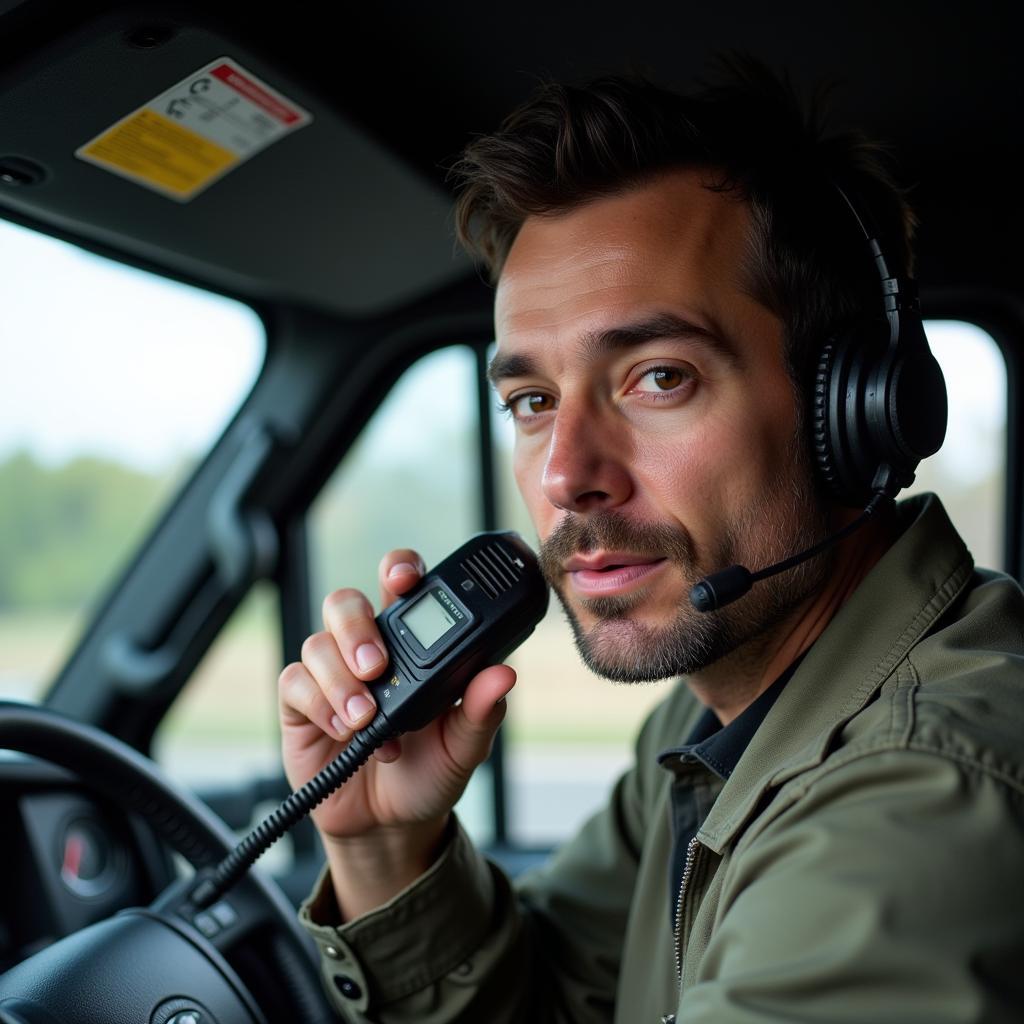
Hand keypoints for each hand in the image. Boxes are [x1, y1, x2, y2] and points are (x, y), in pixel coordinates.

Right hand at [277, 549, 515, 912]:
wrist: (392, 824)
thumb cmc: (431, 771)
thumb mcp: (464, 745)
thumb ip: (481, 710)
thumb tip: (505, 674)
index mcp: (412, 642)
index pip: (400, 585)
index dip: (398, 568)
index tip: (404, 578)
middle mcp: (368, 648)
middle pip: (345, 603)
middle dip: (356, 625)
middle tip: (377, 664)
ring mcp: (331, 674)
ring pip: (318, 642)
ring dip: (340, 678)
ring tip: (365, 716)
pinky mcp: (302, 704)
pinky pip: (295, 682)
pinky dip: (320, 704)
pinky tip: (345, 730)